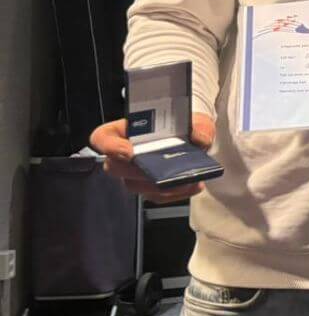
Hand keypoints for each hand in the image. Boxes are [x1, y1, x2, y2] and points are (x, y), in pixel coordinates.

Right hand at [90, 112, 216, 203]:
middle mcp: (124, 153)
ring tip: (185, 180)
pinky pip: (155, 196)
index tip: (128, 151)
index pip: (102, 138)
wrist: (193, 137)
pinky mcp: (148, 188)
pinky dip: (174, 193)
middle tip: (159, 171)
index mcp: (126, 130)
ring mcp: (133, 173)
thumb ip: (198, 126)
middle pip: (116, 167)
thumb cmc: (183, 126)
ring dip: (159, 186)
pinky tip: (192, 186)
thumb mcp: (193, 120)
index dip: (110, 146)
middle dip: (137, 171)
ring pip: (135, 185)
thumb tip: (199, 138)